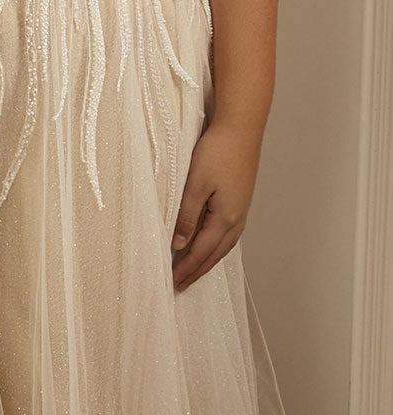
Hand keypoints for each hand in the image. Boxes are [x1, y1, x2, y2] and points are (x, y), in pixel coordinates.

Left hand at [170, 118, 262, 291]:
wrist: (241, 129)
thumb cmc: (218, 152)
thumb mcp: (195, 184)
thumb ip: (187, 215)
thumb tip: (178, 243)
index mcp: (225, 219)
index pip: (201, 252)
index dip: (186, 268)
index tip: (173, 282)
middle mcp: (236, 219)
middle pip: (214, 254)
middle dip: (197, 270)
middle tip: (181, 284)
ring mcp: (241, 211)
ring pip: (223, 245)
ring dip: (208, 260)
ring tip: (194, 270)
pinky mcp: (240, 200)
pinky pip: (228, 233)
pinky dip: (217, 246)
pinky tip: (211, 244)